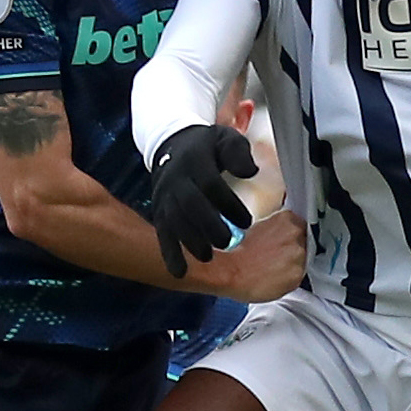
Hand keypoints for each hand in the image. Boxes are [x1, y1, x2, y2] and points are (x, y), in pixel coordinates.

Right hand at [151, 124, 258, 275]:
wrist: (172, 146)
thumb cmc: (207, 147)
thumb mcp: (226, 138)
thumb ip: (239, 153)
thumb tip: (250, 171)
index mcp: (196, 160)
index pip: (211, 184)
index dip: (228, 204)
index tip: (247, 221)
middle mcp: (177, 180)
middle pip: (190, 205)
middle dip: (208, 226)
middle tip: (227, 242)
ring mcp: (165, 197)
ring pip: (174, 221)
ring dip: (190, 241)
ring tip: (207, 257)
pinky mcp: (159, 211)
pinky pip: (162, 233)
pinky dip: (170, 254)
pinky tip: (180, 271)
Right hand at [192, 206, 306, 302]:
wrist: (233, 272)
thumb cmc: (240, 254)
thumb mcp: (259, 228)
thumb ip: (277, 227)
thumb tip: (281, 233)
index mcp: (287, 218)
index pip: (300, 225)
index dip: (292, 236)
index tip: (286, 243)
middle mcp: (296, 233)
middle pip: (304, 242)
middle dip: (293, 249)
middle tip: (277, 257)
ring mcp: (299, 254)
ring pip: (303, 259)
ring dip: (293, 264)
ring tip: (274, 269)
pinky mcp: (298, 273)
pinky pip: (299, 276)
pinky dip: (290, 278)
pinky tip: (276, 277)